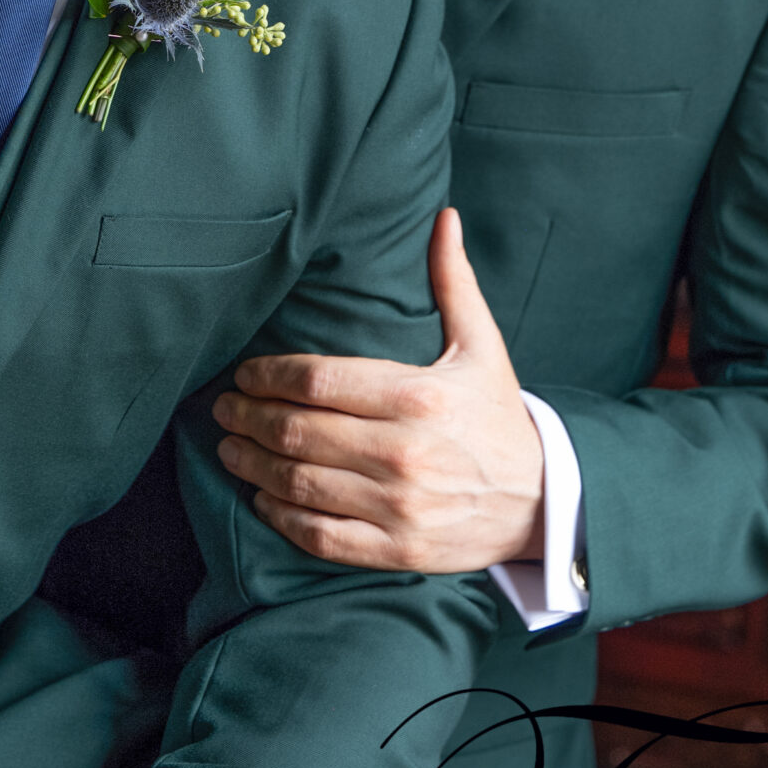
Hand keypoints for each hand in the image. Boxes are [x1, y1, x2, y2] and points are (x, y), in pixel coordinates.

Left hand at [213, 206, 544, 571]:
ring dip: (253, 464)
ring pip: (300, 482)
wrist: (545, 501)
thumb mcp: (482, 345)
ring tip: (230, 448)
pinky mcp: (398, 549)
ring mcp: (399, 505)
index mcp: (418, 395)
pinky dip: (281, 517)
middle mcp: (404, 451)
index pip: (317, 380)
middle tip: (222, 409)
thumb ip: (453, 282)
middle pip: (298, 430)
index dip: (268, 375)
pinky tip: (262, 498)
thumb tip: (443, 218)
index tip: (244, 375)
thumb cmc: (499, 416)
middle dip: (248, 418)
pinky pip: (320, 535)